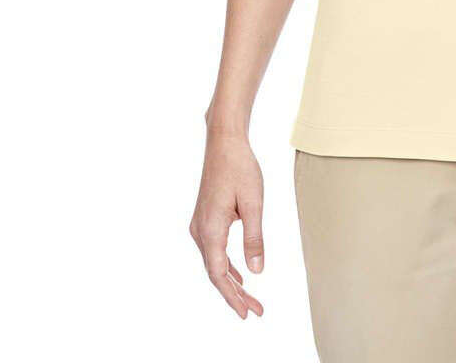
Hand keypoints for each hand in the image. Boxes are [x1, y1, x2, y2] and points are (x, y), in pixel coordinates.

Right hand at [189, 129, 265, 318]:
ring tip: (249, 299)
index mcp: (210, 229)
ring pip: (214, 263)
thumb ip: (254, 238)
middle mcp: (200, 231)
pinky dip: (226, 266)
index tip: (246, 313)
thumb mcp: (254, 203)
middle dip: (234, 294)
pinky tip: (239, 274)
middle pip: (215, 273)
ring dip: (231, 282)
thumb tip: (256, 272)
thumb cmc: (240, 168)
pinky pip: (213, 250)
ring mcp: (199, 224)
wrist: (224, 142)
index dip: (232, 297)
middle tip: (255, 311)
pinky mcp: (204, 218)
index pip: (219, 274)